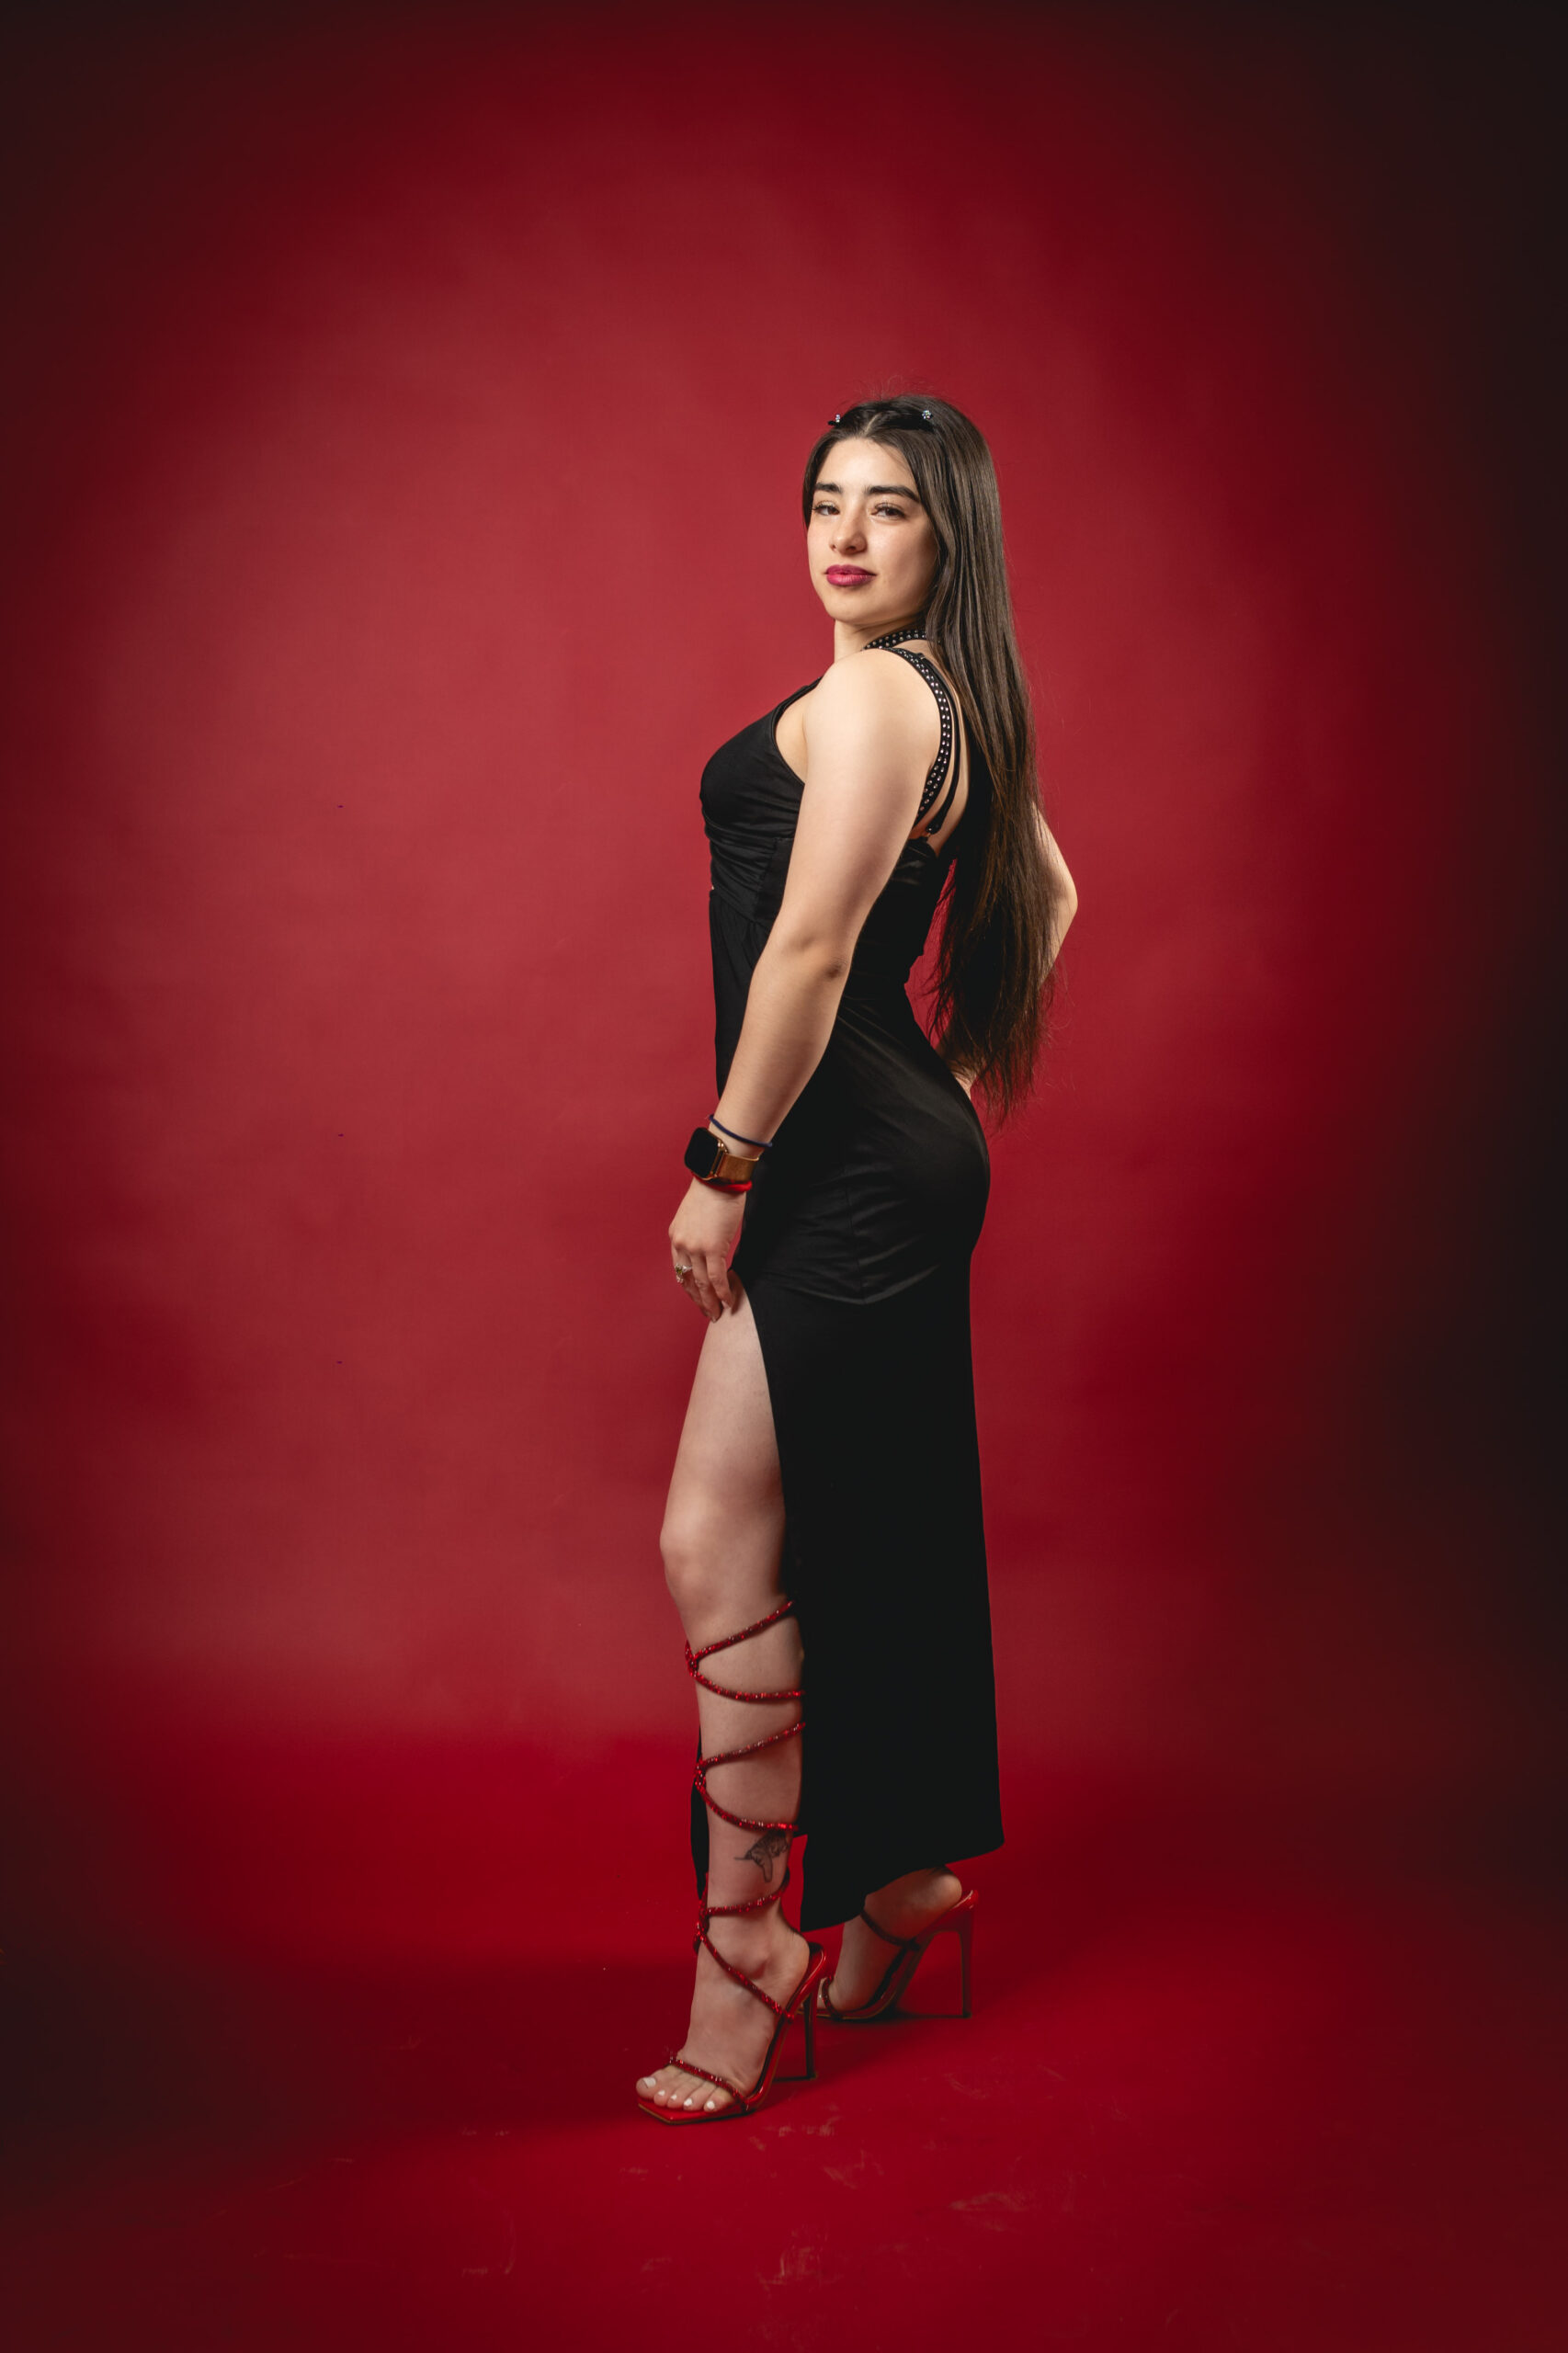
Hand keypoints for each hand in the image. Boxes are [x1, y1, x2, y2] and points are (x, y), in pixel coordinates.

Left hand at [669, 1179, 745, 1320]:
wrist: (718, 1178)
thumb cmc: (713, 1193)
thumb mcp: (695, 1216)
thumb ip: (698, 1234)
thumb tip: (710, 1248)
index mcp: (675, 1237)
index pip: (679, 1270)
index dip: (689, 1287)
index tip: (697, 1298)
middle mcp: (681, 1244)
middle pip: (688, 1280)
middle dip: (699, 1300)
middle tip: (708, 1313)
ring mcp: (695, 1248)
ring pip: (701, 1283)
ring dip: (711, 1302)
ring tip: (718, 1314)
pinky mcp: (712, 1248)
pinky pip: (716, 1277)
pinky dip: (723, 1292)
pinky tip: (728, 1302)